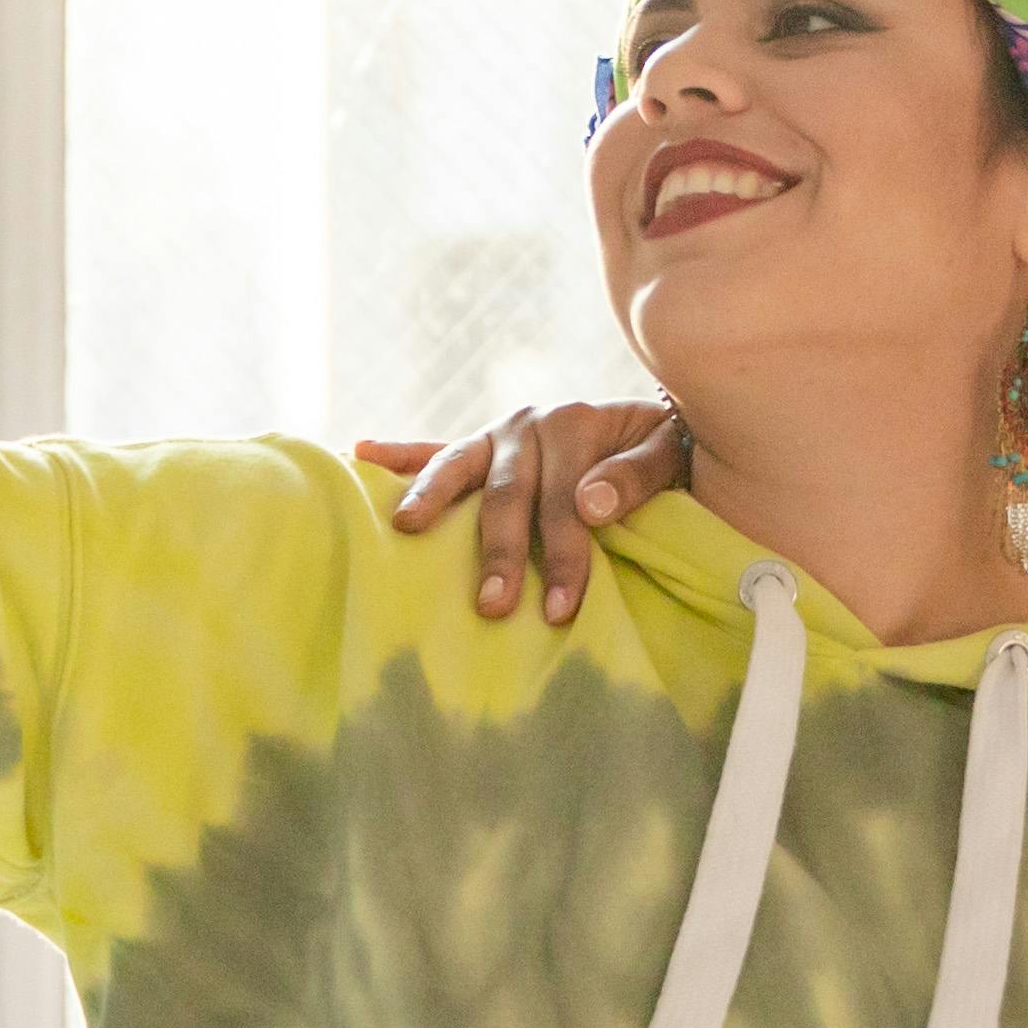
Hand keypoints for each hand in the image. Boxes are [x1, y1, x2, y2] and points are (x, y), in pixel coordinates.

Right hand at [347, 395, 691, 624]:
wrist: (659, 418)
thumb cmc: (665, 450)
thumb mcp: (669, 454)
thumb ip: (636, 477)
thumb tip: (590, 505)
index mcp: (576, 425)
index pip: (566, 503)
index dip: (564, 556)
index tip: (561, 610)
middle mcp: (530, 425)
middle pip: (508, 495)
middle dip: (500, 553)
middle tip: (493, 606)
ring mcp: (500, 434)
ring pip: (460, 468)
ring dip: (431, 499)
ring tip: (407, 528)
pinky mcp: (482, 444)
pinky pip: (437, 449)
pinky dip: (399, 453)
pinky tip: (359, 451)